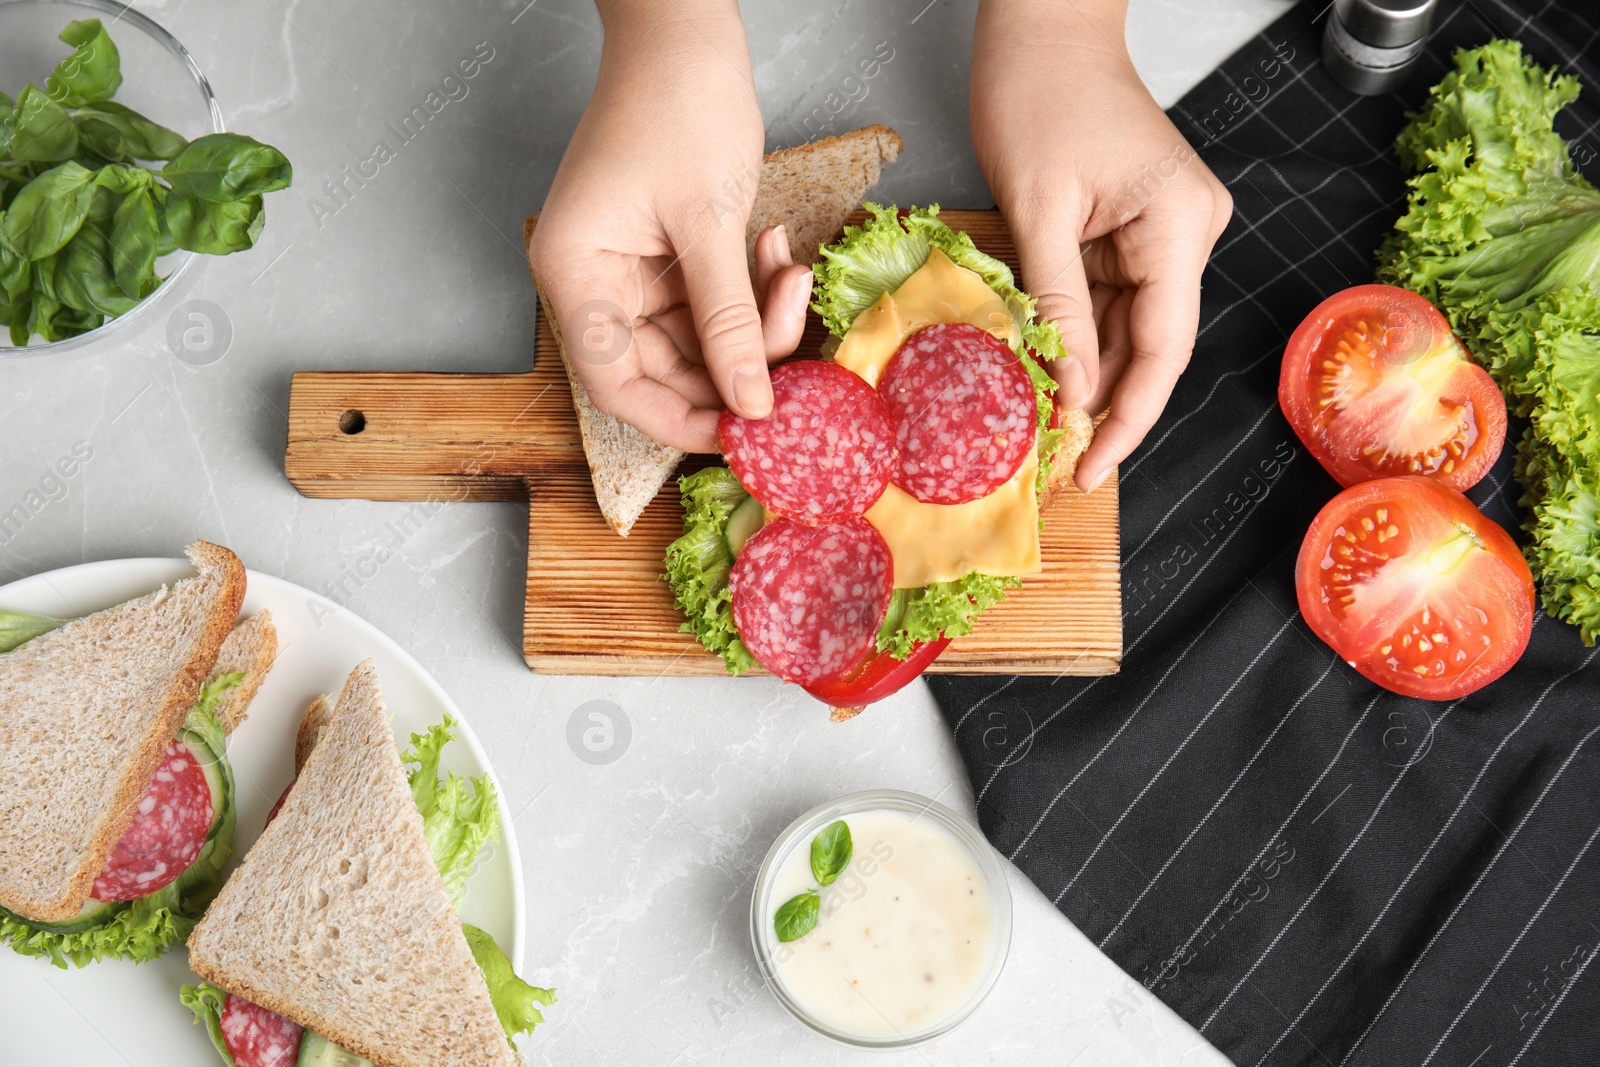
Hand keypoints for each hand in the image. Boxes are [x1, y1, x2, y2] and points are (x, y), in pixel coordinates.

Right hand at [528, 0, 813, 452]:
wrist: (687, 31)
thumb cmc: (679, 105)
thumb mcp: (709, 223)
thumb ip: (729, 321)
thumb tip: (751, 404)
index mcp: (576, 274)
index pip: (617, 384)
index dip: (678, 419)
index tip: (740, 436)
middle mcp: (595, 282)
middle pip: (664, 369)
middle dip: (736, 365)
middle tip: (794, 364)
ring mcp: (633, 272)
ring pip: (700, 342)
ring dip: (756, 326)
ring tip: (791, 279)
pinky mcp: (670, 258)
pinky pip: (715, 307)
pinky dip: (754, 296)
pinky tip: (779, 258)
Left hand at [971, 0, 1231, 491]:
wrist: (1044, 29)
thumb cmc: (1038, 93)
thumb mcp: (1036, 212)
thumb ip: (1057, 307)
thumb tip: (1071, 391)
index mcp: (1180, 224)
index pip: (1163, 350)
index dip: (1128, 419)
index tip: (1092, 471)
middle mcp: (1191, 232)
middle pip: (1153, 346)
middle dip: (1106, 406)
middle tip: (1061, 465)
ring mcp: (1169, 231)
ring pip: (1131, 328)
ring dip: (1090, 373)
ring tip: (1045, 428)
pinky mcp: (1141, 228)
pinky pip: (1113, 299)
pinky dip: (1081, 335)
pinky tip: (1050, 372)